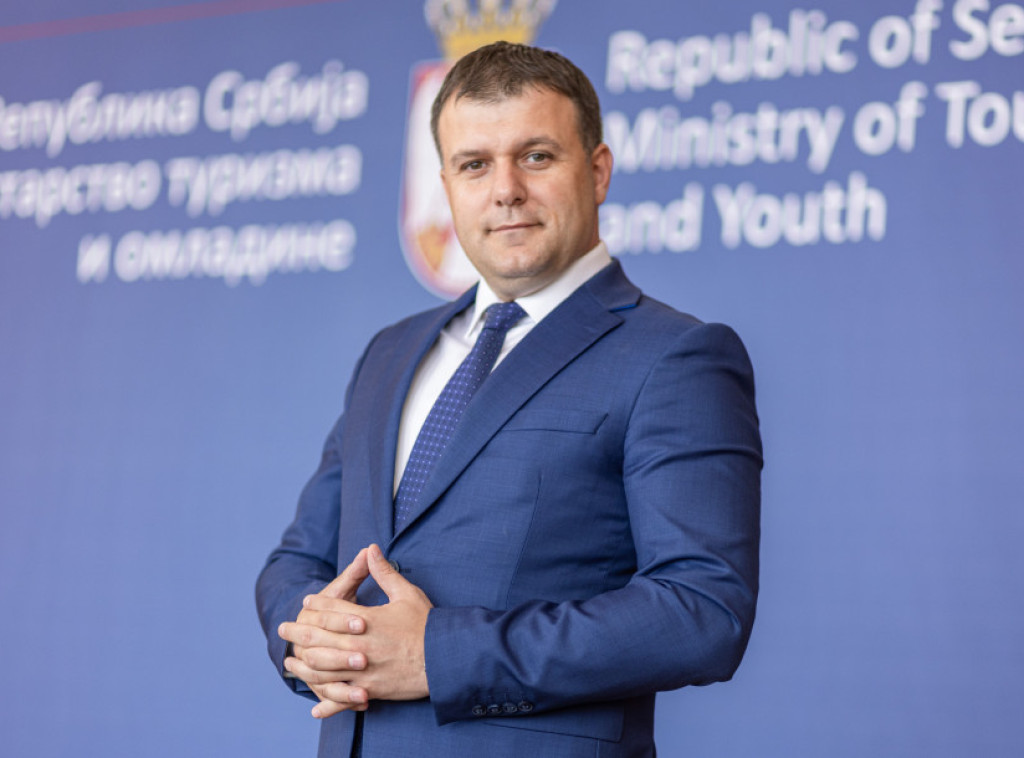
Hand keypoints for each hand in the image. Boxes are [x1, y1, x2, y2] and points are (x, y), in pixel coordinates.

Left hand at [279, 544, 432, 717]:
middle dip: (298, 632)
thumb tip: (371, 548)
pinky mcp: (369, 690)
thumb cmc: (425, 625)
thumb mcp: (406, 593)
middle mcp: (358, 645)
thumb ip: (384, 572)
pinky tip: (315, 707)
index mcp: (366, 620)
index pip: (332, 608)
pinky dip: (328, 703)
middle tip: (283, 629)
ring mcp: (362, 670)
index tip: (307, 602)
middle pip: (319, 637)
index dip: (317, 604)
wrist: (445, 658)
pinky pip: (342, 698)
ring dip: (303, 665)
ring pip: (323, 668)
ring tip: (291, 662)